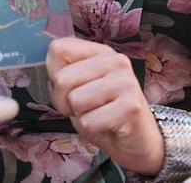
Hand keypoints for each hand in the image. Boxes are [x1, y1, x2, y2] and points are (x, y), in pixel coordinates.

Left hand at [47, 37, 164, 174]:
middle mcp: (116, 61)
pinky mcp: (131, 106)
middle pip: (62, 79)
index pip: (58, 49)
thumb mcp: (80, 92)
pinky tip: (109, 126)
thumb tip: (51, 75)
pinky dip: (93, 130)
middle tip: (86, 109)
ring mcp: (125, 82)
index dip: (54, 76)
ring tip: (99, 116)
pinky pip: (89, 121)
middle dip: (65, 102)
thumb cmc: (106, 116)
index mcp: (101, 53)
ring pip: (75, 100)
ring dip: (81, 117)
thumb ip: (64, 77)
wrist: (139, 142)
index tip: (72, 89)